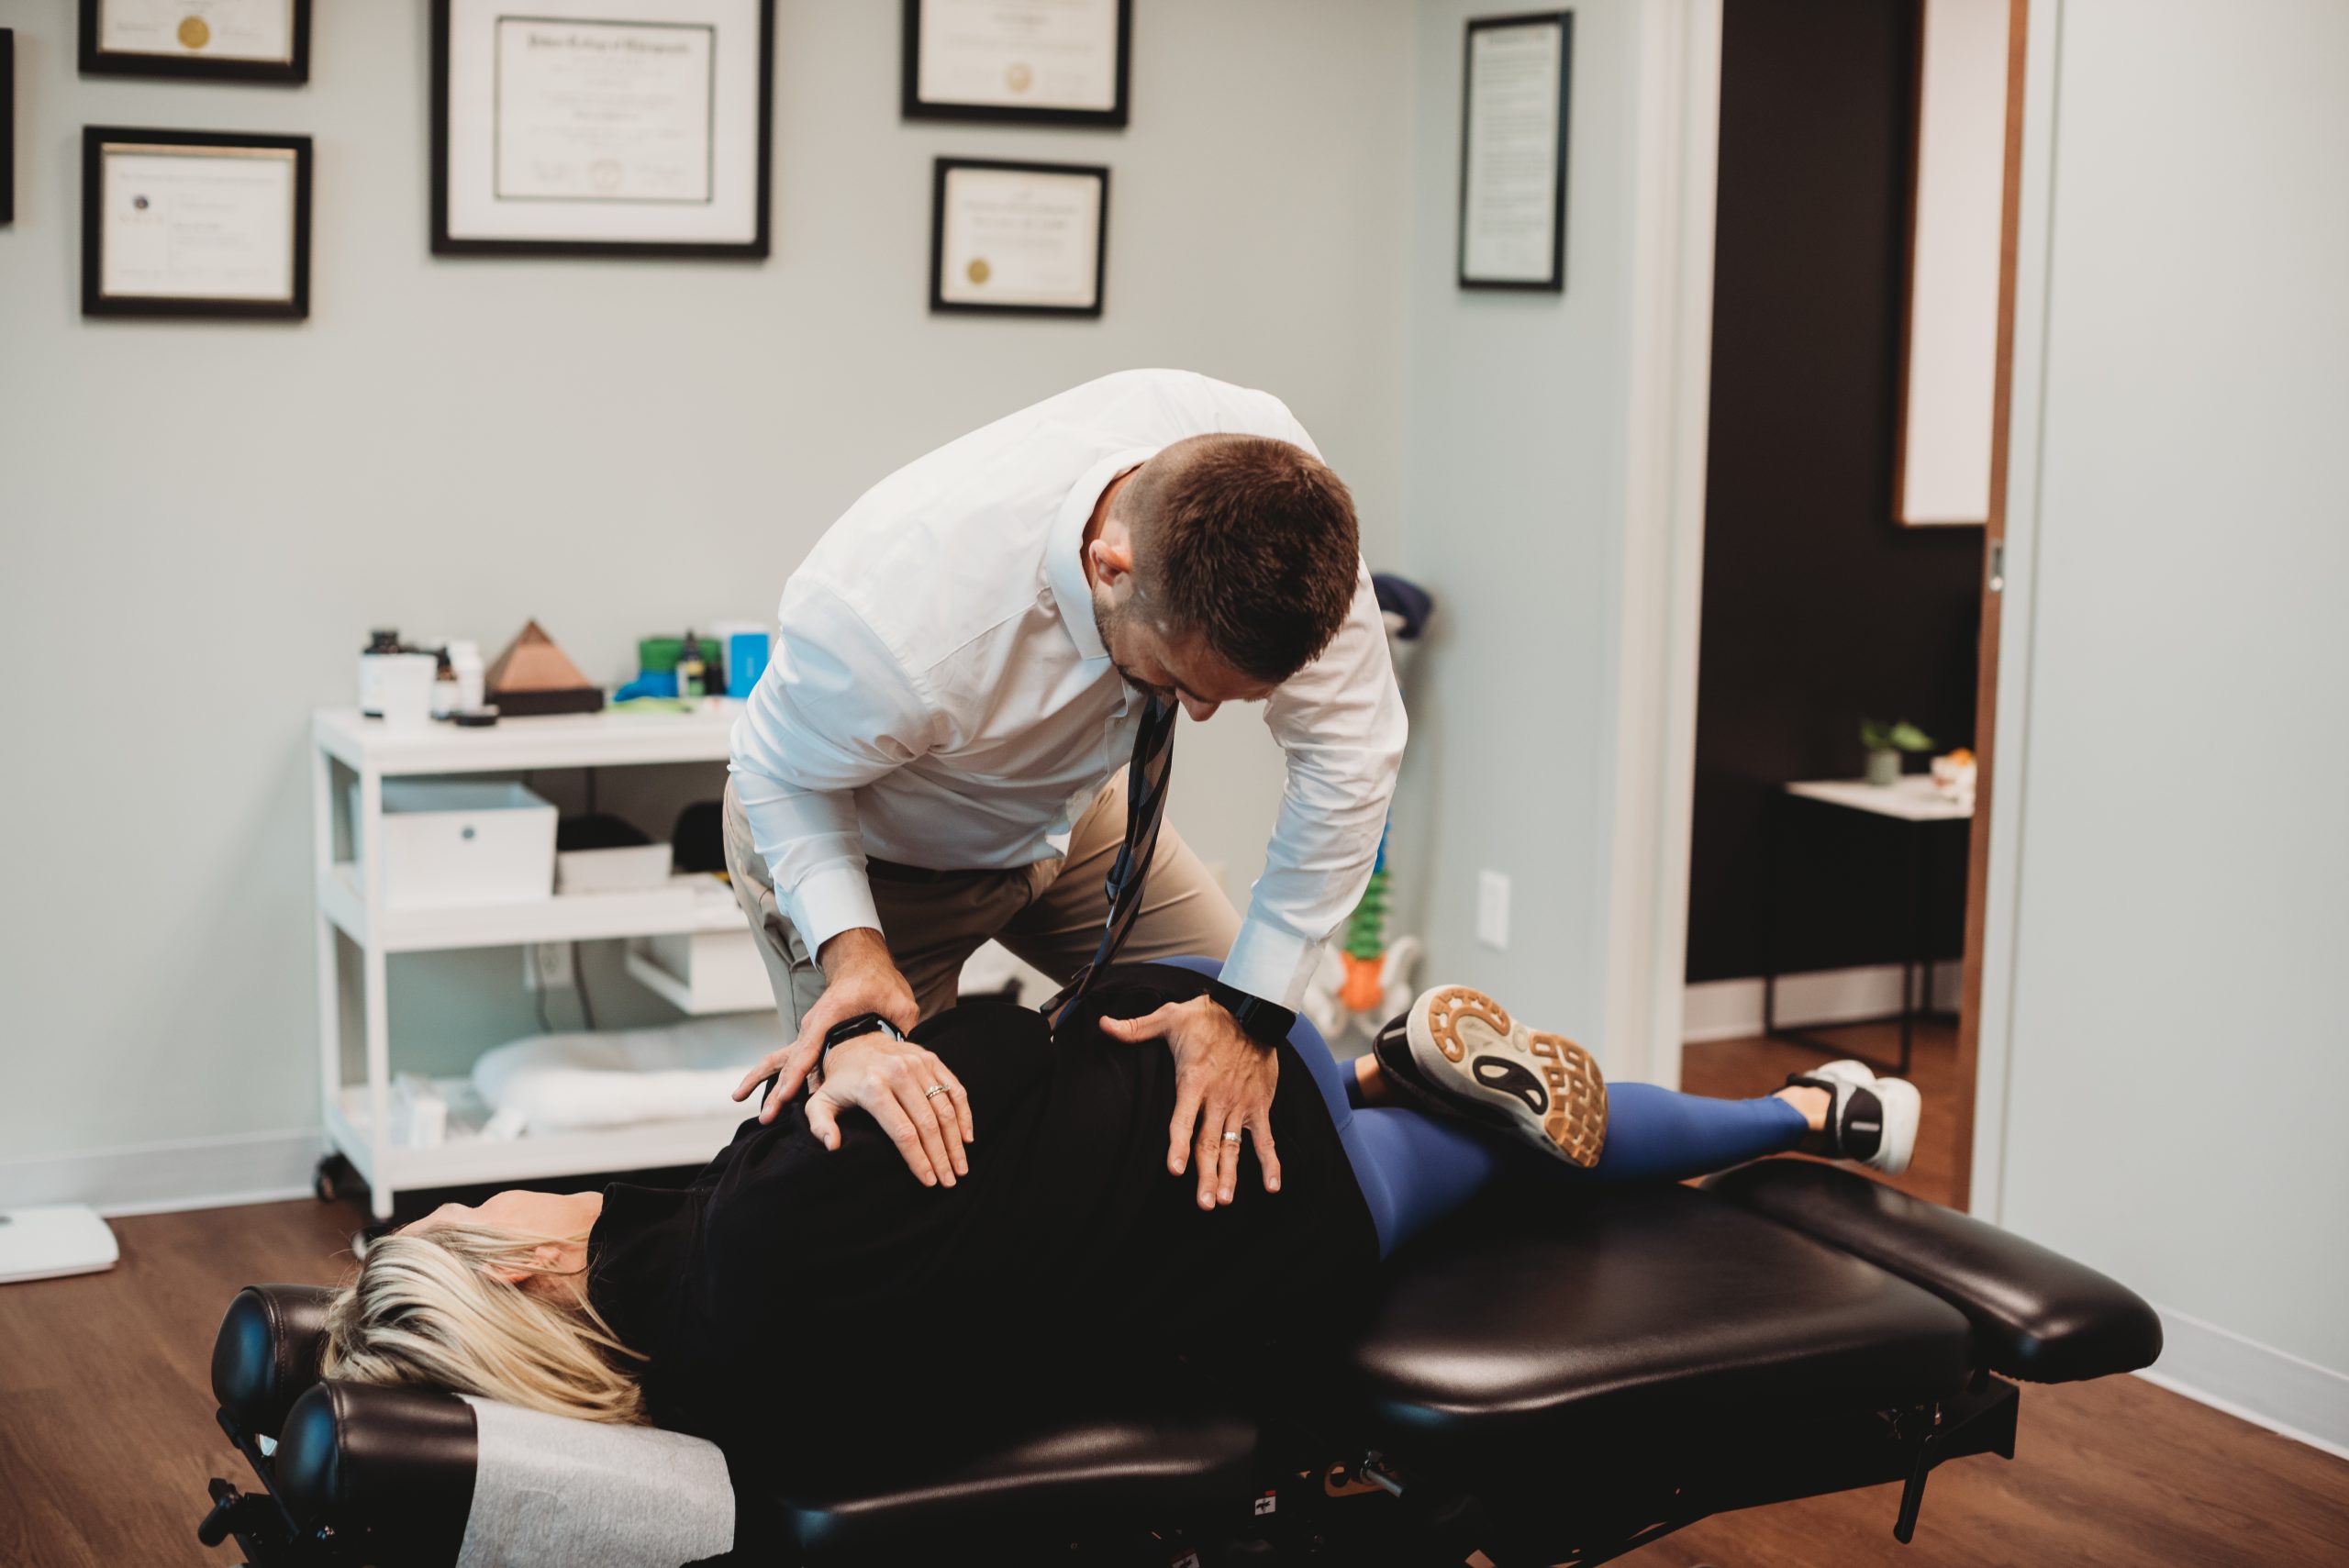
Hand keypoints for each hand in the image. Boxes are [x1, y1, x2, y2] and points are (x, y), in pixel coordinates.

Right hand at [731, 928, 918, 1123]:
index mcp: (829, 1015)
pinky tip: (771, 1096)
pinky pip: (789, 1059)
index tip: (784, 1096)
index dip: (796, 1075)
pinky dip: (778, 1076)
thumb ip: (901, 1027)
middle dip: (774, 1088)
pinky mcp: (813, 1038)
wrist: (864, 966)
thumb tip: (907, 1052)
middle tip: (764, 1116)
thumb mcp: (898, 1003)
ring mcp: (811, 1032)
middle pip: (788, 1060)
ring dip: (764, 1082)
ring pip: (782, 1059)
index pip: (808, 1049)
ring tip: (740, 1100)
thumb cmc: (880, 983)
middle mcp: (813, 1026)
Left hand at [803, 1031, 974, 1187]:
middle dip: (941, 1157)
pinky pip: (955, 1090)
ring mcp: (919, 1064)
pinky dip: (964, 1115)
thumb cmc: (841, 1081)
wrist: (856, 1040)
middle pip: (928, 1123)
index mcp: (872, 1087)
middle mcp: (898, 1072)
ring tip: (960, 1168)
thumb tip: (832, 1146)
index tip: (928, 1180)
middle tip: (949, 1181)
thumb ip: (820, 1125)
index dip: (918, 1159)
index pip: (903, 1131)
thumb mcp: (820, 1102)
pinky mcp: (932, 1060)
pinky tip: (966, 1138)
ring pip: (945, 1109)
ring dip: (956, 1141)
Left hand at [1098, 997, 1281, 1210]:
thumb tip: (1103, 1025)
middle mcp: (1218, 1098)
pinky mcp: (1259, 1106)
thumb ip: (1136, 1028)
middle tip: (1205, 1203)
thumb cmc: (1208, 1017)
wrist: (1253, 1011)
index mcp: (1194, 1081)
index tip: (1176, 1169)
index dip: (1179, 1145)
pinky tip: (1272, 1186)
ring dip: (1230, 1174)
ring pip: (1233, 1146)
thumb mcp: (1169, 1017)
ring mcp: (1240, 1105)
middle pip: (1209, 1143)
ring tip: (1225, 1200)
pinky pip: (1265, 1139)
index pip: (1183, 1120)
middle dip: (1207, 1175)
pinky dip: (1271, 1163)